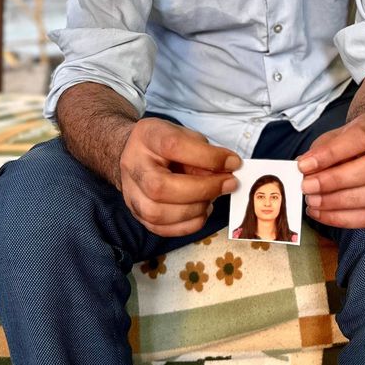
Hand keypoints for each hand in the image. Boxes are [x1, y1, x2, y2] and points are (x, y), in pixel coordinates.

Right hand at [119, 118, 240, 236]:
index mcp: (147, 137)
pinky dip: (188, 224)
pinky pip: (162, 229)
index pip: (174, 146)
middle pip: (161, 187)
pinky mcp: (137, 215)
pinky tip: (201, 210)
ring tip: (213, 198)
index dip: (207, 157)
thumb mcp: (185, 135)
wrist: (133, 153)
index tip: (233, 162)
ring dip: (195, 209)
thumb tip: (226, 171)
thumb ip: (203, 152)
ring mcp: (131, 194)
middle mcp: (133, 166)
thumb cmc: (163, 143)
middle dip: (202, 189)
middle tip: (228, 184)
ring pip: (159, 213)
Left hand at [297, 112, 364, 228]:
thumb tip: (303, 169)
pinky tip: (322, 214)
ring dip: (339, 203)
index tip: (304, 165)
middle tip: (307, 188)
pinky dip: (344, 219)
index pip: (361, 138)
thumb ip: (319, 151)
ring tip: (312, 202)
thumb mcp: (332, 138)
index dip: (331, 153)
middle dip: (336, 181)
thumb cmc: (349, 143)